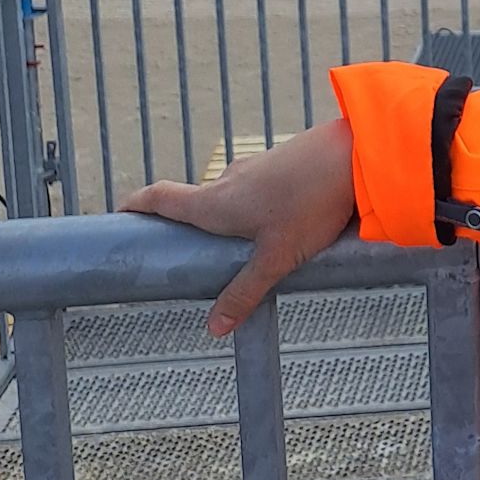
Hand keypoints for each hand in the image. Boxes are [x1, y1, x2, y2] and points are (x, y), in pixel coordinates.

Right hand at [119, 121, 357, 335]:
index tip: (120, 214)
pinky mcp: (285, 161)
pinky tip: (280, 221)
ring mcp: (258, 166)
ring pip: (232, 193)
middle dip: (185, 222)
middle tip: (183, 248)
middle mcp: (229, 179)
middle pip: (195, 200)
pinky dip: (257, 203)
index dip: (136, 205)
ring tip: (237, 244)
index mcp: (214, 201)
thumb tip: (214, 328)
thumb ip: (245, 292)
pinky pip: (261, 186)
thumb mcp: (277, 257)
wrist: (359, 151)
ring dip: (227, 214)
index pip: (160, 197)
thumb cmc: (312, 202)